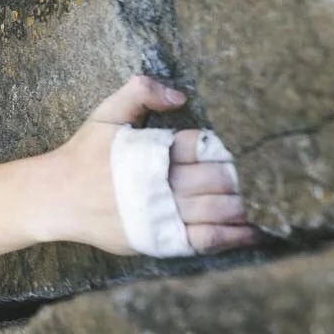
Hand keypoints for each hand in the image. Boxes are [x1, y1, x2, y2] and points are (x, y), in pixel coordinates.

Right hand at [43, 75, 257, 254]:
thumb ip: (139, 94)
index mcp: (151, 150)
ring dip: (248, 206)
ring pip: (216, 210)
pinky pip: (205, 240)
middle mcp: (159, 183)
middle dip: (246, 177)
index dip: (228, 149)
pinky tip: (256, 231)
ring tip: (276, 201)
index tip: (256, 150)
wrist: (56, 199)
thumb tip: (179, 95)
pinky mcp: (159, 239)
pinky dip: (233, 236)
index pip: (203, 146)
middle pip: (216, 179)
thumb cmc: (84, 155)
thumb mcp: (105, 115)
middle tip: (277, 175)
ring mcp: (160, 214)